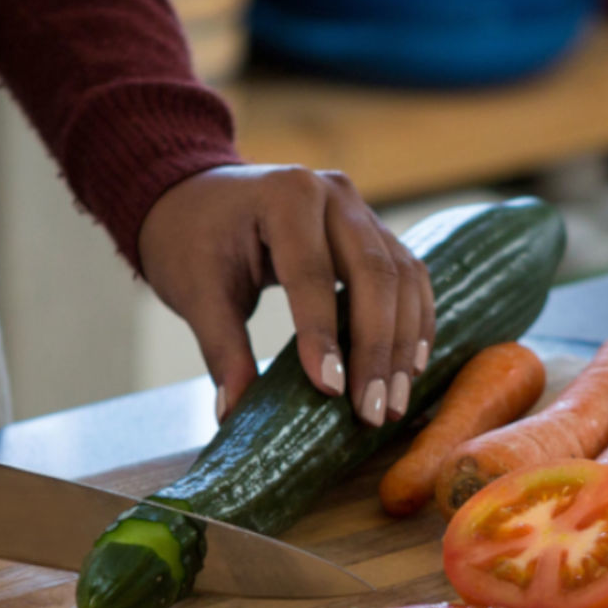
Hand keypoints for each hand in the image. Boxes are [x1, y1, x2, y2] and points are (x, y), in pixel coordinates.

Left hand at [138, 165, 433, 425]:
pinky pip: (410, 278)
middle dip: (377, 350)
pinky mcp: (377, 232)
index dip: (323, 335)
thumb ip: (221, 350)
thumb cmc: (192, 239)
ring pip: (403, 279)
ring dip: (403, 346)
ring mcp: (362, 210)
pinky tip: (410, 369)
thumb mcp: (196, 292)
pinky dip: (414, 325)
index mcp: (285, 195)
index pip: (311, 272)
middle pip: (375, 274)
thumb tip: (233, 413)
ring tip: (395, 403)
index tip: (332, 391)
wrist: (200, 197)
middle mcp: (334, 194)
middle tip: (374, 411)